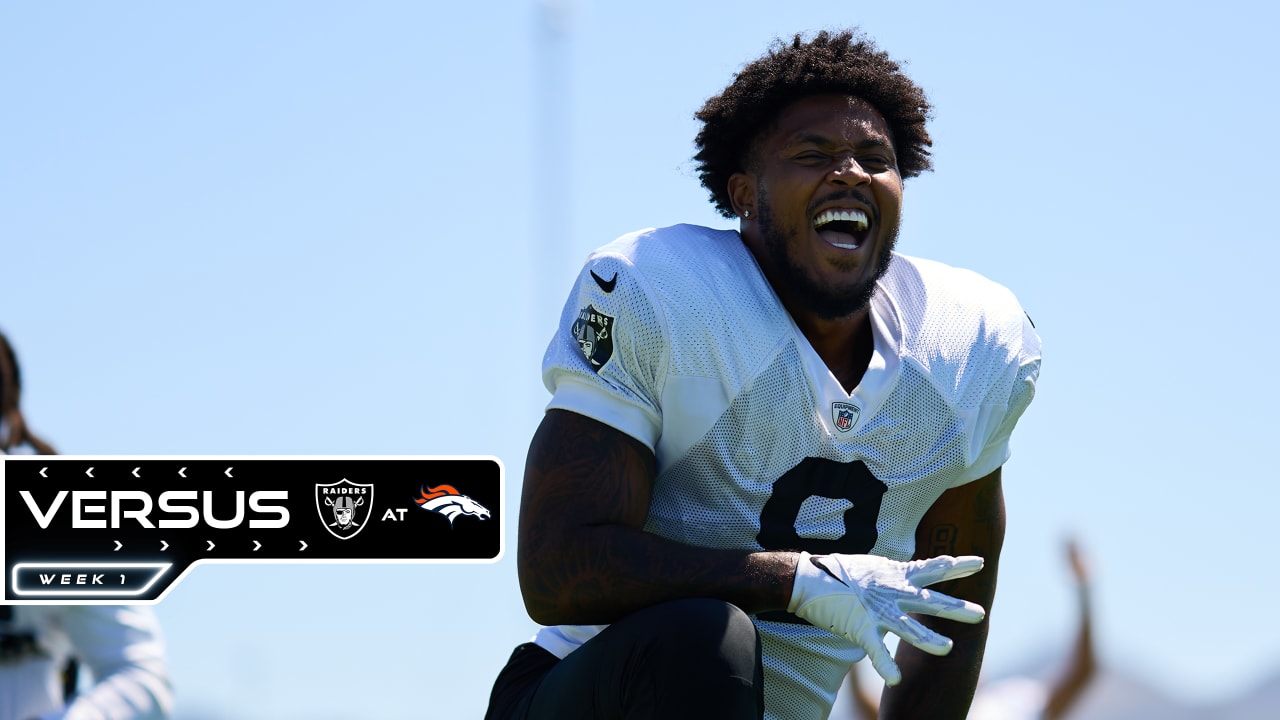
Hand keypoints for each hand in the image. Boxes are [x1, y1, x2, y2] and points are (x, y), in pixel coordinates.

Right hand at [787, 552, 985, 684]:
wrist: (808, 578)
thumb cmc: (840, 572)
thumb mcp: (875, 567)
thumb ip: (897, 573)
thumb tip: (913, 572)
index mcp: (896, 575)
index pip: (932, 568)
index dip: (956, 565)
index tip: (980, 562)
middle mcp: (891, 591)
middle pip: (928, 600)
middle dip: (954, 607)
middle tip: (980, 614)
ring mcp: (877, 610)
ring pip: (907, 626)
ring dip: (927, 638)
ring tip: (947, 648)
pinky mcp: (860, 627)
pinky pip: (875, 650)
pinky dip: (885, 665)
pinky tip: (896, 678)